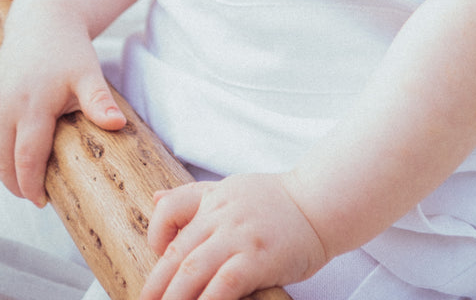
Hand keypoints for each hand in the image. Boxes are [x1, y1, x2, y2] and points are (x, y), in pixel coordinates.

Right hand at [0, 11, 125, 204]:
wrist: (41, 22)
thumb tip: (118, 125)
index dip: (32, 185)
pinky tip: (11, 162)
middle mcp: (4, 106)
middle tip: (36, 199)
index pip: (27, 158)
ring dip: (4, 173)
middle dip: (17, 185)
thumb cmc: (69, 51)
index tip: (44, 202)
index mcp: (32, 105)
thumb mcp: (88, 74)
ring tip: (24, 185)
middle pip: (4, 161)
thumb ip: (99, 102)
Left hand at [140, 173, 327, 299]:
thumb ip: (195, 197)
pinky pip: (224, 284)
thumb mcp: (233, 188)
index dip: (156, 233)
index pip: (170, 208)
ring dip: (174, 298)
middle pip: (178, 252)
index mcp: (215, 198)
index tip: (156, 255)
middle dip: (156, 285)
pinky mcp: (257, 257)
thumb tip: (155, 197)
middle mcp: (222, 214)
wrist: (321, 203)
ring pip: (193, 269)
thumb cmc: (279, 201)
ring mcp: (239, 236)